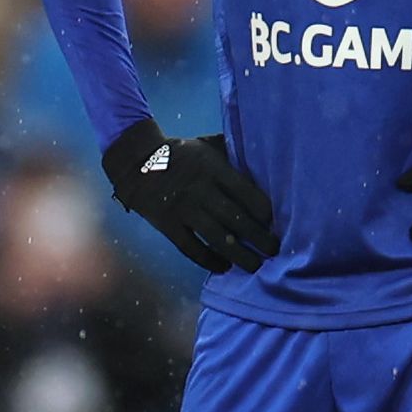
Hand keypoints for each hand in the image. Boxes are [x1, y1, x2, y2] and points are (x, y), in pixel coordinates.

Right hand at [101, 119, 275, 273]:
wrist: (137, 162)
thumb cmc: (181, 154)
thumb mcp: (207, 145)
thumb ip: (232, 153)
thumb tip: (263, 162)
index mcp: (213, 169)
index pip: (245, 192)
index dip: (263, 210)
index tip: (275, 222)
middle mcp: (200, 190)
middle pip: (235, 218)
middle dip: (258, 237)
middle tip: (274, 249)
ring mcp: (183, 210)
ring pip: (216, 238)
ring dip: (239, 255)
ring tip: (255, 265)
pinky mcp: (168, 225)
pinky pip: (191, 248)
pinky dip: (208, 260)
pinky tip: (223, 267)